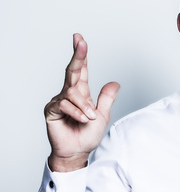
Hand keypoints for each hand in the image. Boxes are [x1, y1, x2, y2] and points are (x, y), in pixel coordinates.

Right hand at [45, 34, 119, 171]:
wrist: (77, 153)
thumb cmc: (88, 135)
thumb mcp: (102, 115)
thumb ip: (106, 98)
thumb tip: (115, 82)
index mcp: (82, 93)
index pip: (82, 70)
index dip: (81, 55)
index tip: (80, 39)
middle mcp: (69, 94)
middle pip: (73, 70)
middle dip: (78, 55)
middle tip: (80, 40)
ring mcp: (59, 101)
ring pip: (72, 92)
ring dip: (84, 106)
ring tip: (89, 118)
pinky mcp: (51, 110)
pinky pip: (65, 104)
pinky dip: (76, 112)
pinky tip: (81, 120)